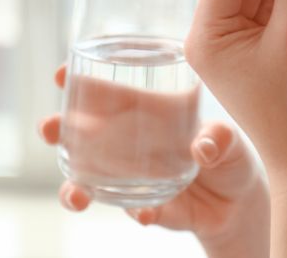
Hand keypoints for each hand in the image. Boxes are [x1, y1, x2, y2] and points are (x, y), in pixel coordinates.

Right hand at [39, 66, 269, 256]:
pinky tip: (145, 213)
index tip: (63, 73)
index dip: (86, 83)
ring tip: (74, 194)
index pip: (113, 94)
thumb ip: (219, 139)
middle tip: (48, 129)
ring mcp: (136, 177)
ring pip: (93, 179)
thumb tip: (202, 148)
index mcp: (153, 114)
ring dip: (77, 185)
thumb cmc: (230, 155)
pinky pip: (135, 209)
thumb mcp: (229, 140)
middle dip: (62, 130)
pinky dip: (138, 212)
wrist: (238, 203)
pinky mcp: (149, 207)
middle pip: (87, 134)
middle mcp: (136, 144)